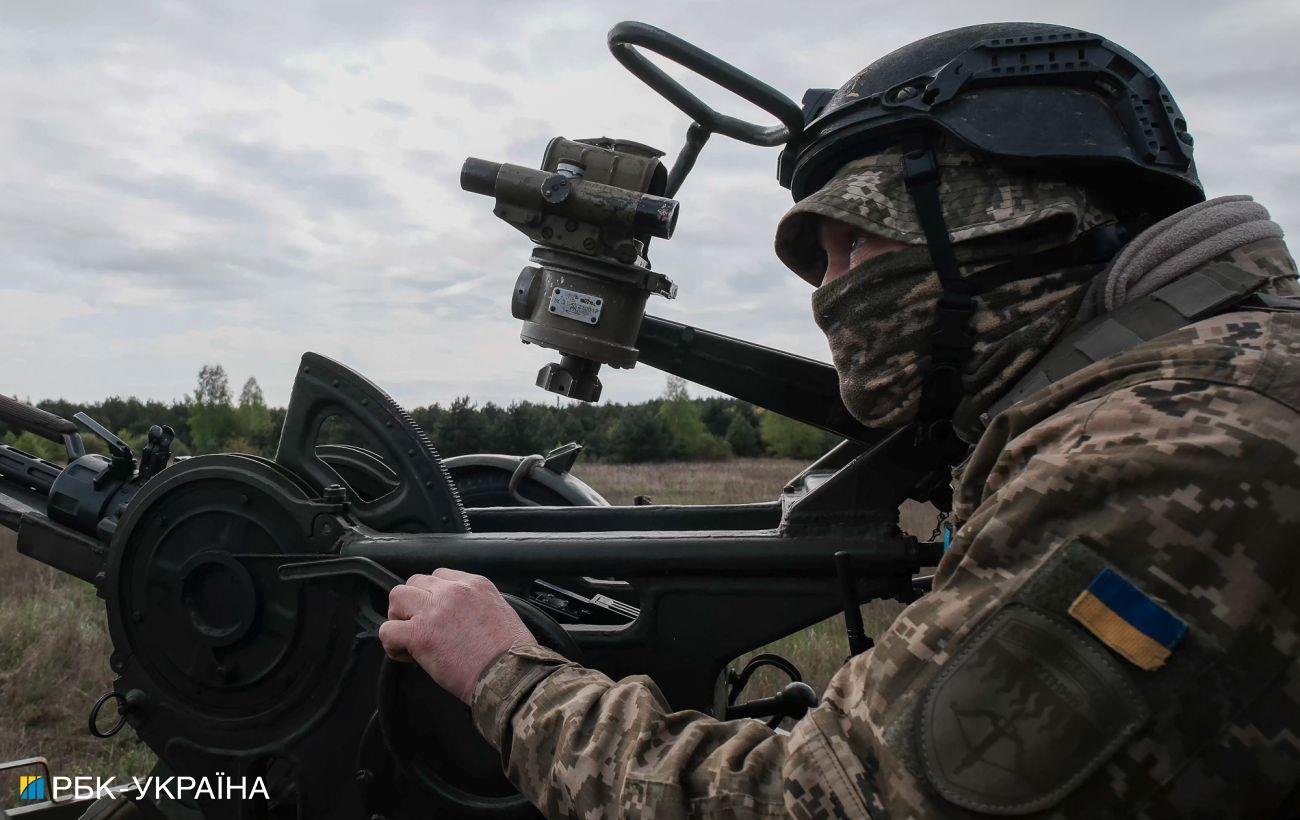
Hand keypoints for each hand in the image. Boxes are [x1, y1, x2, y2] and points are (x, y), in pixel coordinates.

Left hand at [379, 568, 536, 703]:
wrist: (511, 674)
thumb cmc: (512, 654)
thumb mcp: (503, 613)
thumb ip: (479, 606)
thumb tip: (461, 619)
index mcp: (475, 584)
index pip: (439, 576)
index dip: (432, 596)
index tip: (436, 616)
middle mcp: (453, 591)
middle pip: (414, 582)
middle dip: (412, 604)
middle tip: (419, 627)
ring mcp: (434, 610)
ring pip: (397, 597)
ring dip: (399, 618)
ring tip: (409, 638)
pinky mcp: (420, 634)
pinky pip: (388, 630)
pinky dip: (392, 644)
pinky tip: (406, 655)